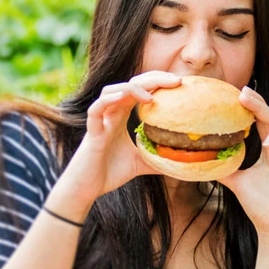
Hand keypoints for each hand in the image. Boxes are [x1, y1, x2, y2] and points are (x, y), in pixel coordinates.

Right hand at [61, 71, 181, 202]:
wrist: (86, 189)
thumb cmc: (109, 173)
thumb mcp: (142, 163)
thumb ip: (159, 159)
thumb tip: (183, 163)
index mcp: (121, 116)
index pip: (140, 90)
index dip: (157, 83)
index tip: (179, 84)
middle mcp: (110, 114)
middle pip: (129, 85)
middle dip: (153, 79)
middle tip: (176, 80)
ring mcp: (100, 122)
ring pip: (110, 91)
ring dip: (132, 88)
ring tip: (152, 95)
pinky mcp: (91, 133)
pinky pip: (95, 111)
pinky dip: (108, 101)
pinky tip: (123, 97)